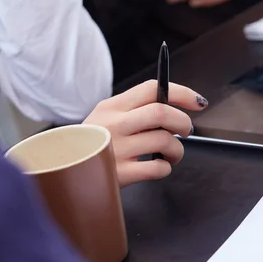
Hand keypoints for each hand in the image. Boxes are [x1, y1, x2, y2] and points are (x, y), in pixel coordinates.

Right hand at [83, 80, 207, 187]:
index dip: (181, 93)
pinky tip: (159, 167)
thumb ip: (134, 111)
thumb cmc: (92, 144)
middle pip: (162, 112)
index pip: (152, 88)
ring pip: (165, 141)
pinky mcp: (120, 174)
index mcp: (112, 106)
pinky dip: (165, 168)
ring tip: (172, 154)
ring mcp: (117, 149)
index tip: (198, 102)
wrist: (65, 171)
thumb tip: (174, 108)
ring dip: (178, 149)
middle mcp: (114, 124)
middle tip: (186, 131)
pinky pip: (157, 168)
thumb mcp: (105, 118)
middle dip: (183, 122)